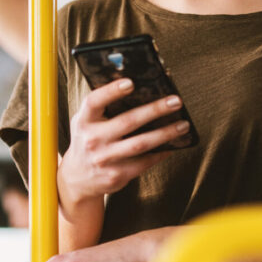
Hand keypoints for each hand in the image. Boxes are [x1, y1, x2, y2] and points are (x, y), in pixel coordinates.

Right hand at [57, 80, 189, 207]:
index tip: (131, 82)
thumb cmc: (88, 140)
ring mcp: (105, 159)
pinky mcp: (116, 175)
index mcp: (84, 121)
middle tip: (176, 101)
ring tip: (183, 125)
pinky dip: (160, 153)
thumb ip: (103, 106)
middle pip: (128, 121)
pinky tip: (172, 145)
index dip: (111, 91)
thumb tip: (138, 87)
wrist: (78, 179)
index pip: (94, 101)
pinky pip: (144, 162)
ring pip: (141, 143)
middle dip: (155, 110)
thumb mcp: (86, 121)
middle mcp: (92, 139)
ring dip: (165, 133)